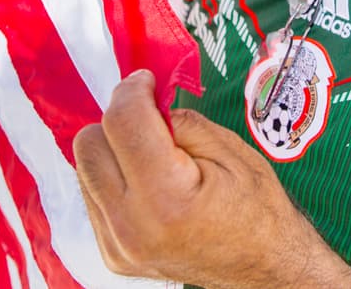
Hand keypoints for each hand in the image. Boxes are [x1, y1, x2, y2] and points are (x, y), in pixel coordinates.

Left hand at [74, 71, 350, 287]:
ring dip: (113, 150)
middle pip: (89, 144)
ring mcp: (117, 245)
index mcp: (166, 198)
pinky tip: (147, 183)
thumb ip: (180, 121)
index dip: (132, 90)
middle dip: (119, 121)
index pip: (122, 123)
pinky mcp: (111, 254)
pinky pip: (93, 195)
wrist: (265, 270)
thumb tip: (146, 101)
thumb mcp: (230, 151)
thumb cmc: (256, 210)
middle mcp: (132, 226)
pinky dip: (114, 178)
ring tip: (152, 156)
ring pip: (85, 168)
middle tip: (152, 120)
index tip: (146, 81)